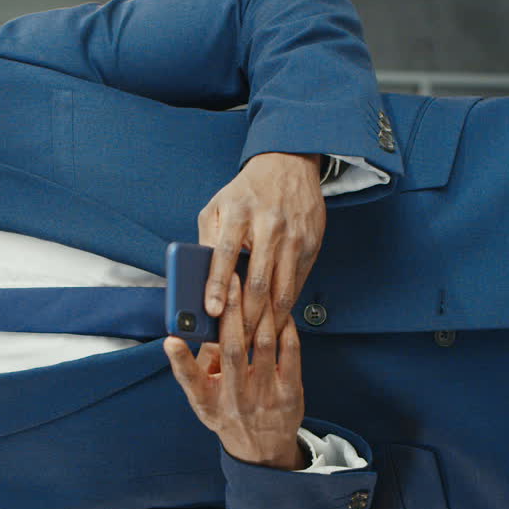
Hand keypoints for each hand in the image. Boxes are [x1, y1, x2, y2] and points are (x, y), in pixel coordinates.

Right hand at [165, 274, 305, 469]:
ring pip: (264, 345)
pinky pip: (290, 354)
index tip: (170, 340)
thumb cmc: (227, 413)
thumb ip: (200, 365)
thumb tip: (204, 325)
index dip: (179, 360)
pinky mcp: (290, 395)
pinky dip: (286, 329)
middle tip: (230, 280)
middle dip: (231, 311)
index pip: (189, 379)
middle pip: (233, 349)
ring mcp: (265, 397)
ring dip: (262, 312)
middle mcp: (235, 399)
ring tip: (258, 284)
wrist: (261, 450)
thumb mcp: (204, 399)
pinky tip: (281, 310)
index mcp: (207, 400)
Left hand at [199, 151, 325, 340]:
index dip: (216, 286)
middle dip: (247, 317)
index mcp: (238, 214)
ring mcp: (293, 237)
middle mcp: (268, 226)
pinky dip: (286, 308)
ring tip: (256, 342)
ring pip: (282, 289)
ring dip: (269, 321)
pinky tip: (276, 323)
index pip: (224, 254)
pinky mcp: (310, 245)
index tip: (211, 311)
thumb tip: (198, 278)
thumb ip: (207, 239)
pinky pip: (298, 284)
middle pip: (257, 281)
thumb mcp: (217, 206)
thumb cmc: (246, 191)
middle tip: (236, 343)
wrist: (288, 165)